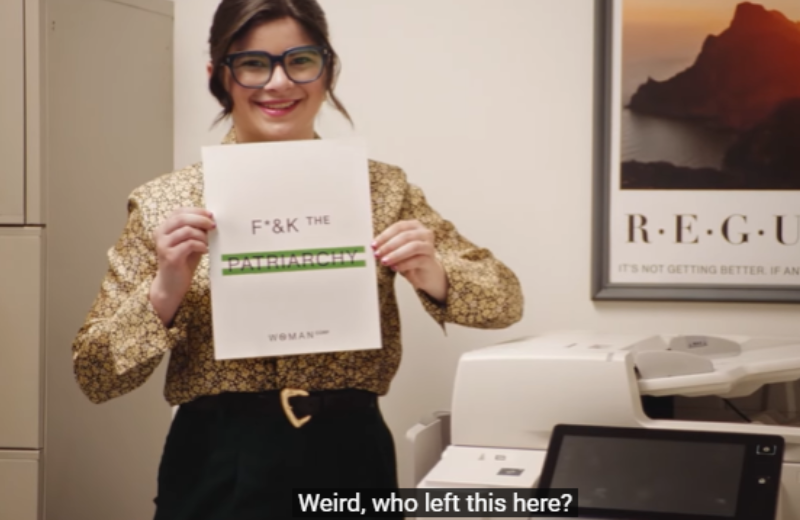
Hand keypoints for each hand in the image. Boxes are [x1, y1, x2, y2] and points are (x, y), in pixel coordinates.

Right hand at [149, 208, 215, 325]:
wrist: (171, 285)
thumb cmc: (183, 262)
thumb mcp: (189, 243)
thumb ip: (196, 231)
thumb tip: (211, 219)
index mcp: (164, 228)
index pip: (179, 212)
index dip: (196, 211)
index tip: (210, 214)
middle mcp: (160, 234)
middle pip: (181, 218)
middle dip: (200, 220)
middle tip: (213, 225)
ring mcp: (163, 245)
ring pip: (186, 231)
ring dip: (202, 235)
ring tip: (209, 242)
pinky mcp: (170, 257)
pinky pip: (189, 244)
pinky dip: (201, 245)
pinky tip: (205, 250)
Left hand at [373, 220, 447, 301]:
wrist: (426, 274)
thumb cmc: (409, 259)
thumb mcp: (397, 249)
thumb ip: (388, 245)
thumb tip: (373, 246)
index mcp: (415, 226)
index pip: (399, 227)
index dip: (385, 235)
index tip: (373, 245)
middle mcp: (424, 233)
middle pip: (405, 236)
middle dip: (389, 245)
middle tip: (377, 254)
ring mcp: (429, 246)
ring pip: (413, 247)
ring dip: (396, 254)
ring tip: (385, 262)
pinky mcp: (430, 260)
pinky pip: (417, 260)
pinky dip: (404, 264)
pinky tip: (395, 268)